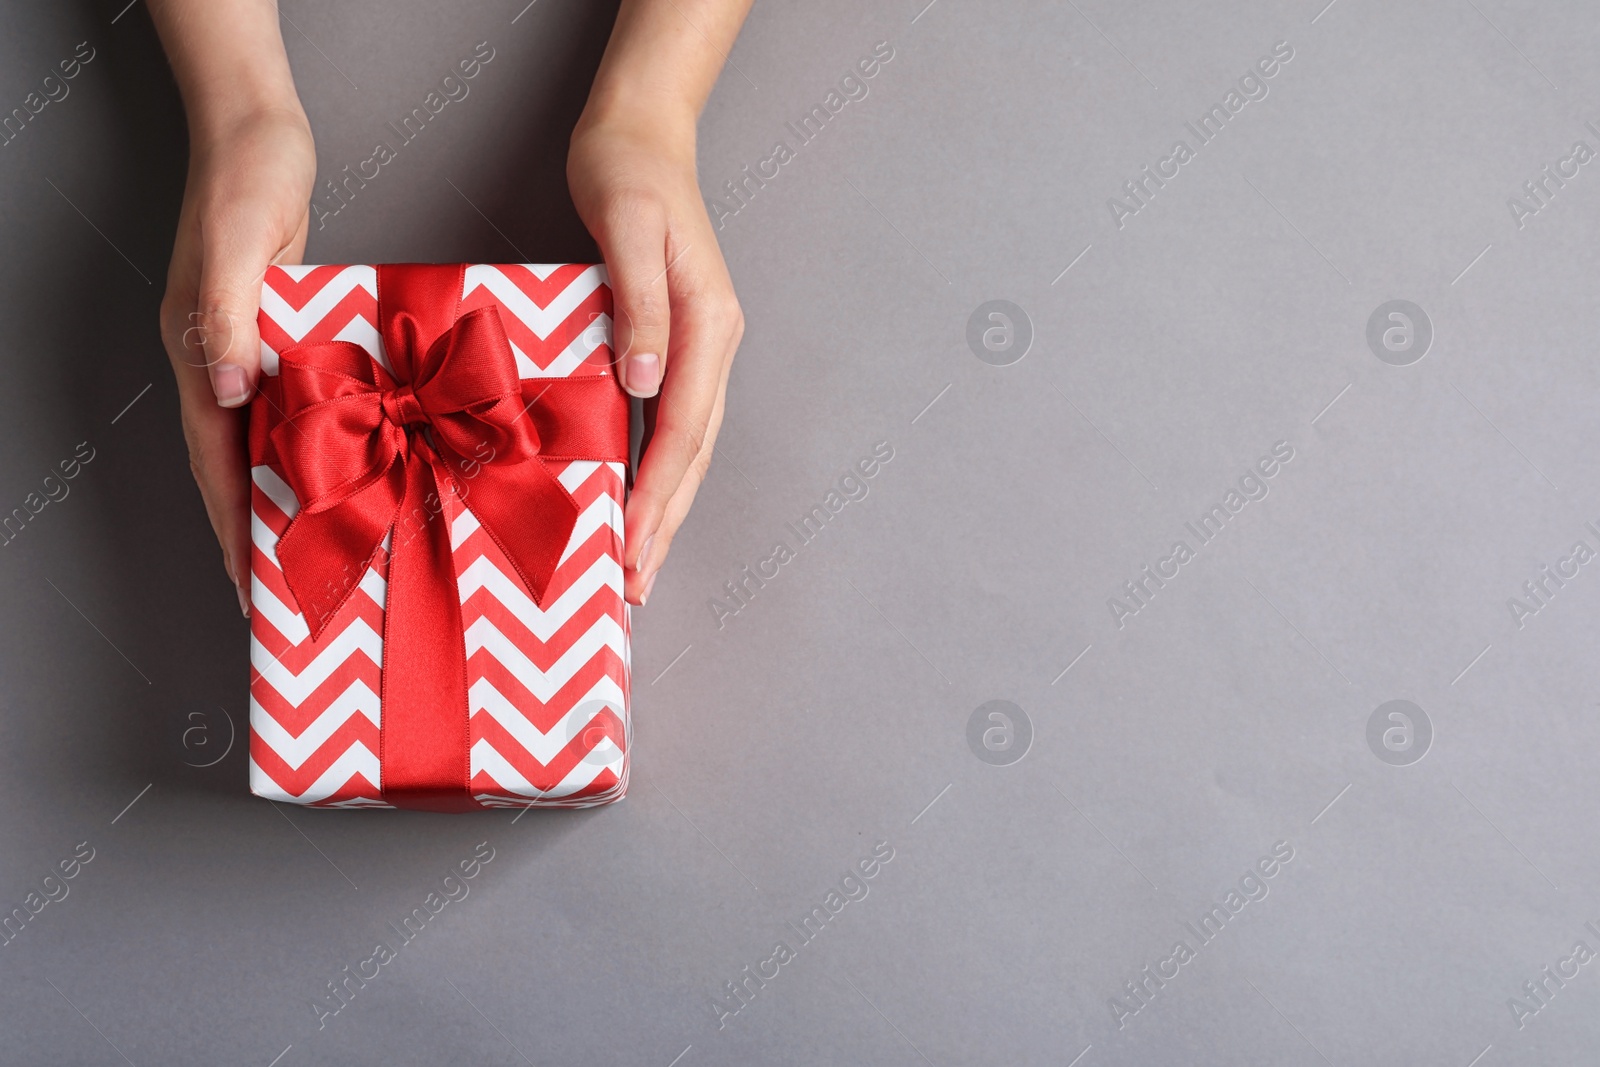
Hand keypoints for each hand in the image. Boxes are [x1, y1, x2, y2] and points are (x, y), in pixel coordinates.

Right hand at [157, 105, 314, 613]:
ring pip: (264, 439)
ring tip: (320, 546)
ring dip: (289, 492)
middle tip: (289, 588)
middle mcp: (218, 358)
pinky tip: (349, 467)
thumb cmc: (248, 178)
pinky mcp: (277, 331)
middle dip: (258, 528)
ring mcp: (247, 347)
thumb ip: (228, 314)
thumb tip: (227, 388)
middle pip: (234, 463)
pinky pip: (294, 404)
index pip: (215, 458)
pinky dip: (314, 442)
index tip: (251, 583)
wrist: (258, 131)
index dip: (234, 524)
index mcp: (200, 348)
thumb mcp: (241, 241)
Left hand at [568, 111, 743, 606]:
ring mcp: (699, 347)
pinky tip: (633, 497)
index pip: (684, 429)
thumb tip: (643, 382)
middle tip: (635, 583)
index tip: (631, 545)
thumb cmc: (627, 172)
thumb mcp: (629, 229)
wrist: (640, 132)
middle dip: (666, 522)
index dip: (658, 494)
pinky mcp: (675, 342)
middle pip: (693, 454)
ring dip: (664, 507)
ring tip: (639, 562)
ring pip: (686, 447)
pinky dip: (653, 468)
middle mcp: (713, 344)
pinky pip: (668, 422)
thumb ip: (640, 305)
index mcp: (709, 325)